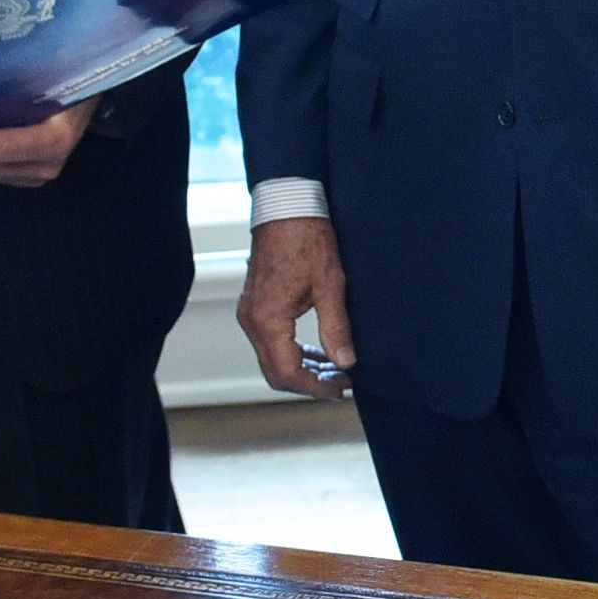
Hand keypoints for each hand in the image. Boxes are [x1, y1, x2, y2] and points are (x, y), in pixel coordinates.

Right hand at [236, 215, 355, 397]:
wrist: (287, 209)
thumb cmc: (307, 239)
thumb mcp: (330, 285)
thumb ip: (337, 328)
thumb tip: (347, 362)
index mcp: (268, 319)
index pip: (287, 372)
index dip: (315, 388)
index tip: (340, 390)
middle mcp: (252, 321)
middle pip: (276, 372)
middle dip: (309, 382)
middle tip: (341, 382)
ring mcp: (250, 314)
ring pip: (273, 359)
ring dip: (303, 368)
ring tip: (336, 369)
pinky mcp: (256, 307)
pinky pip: (272, 342)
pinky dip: (294, 351)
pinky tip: (319, 351)